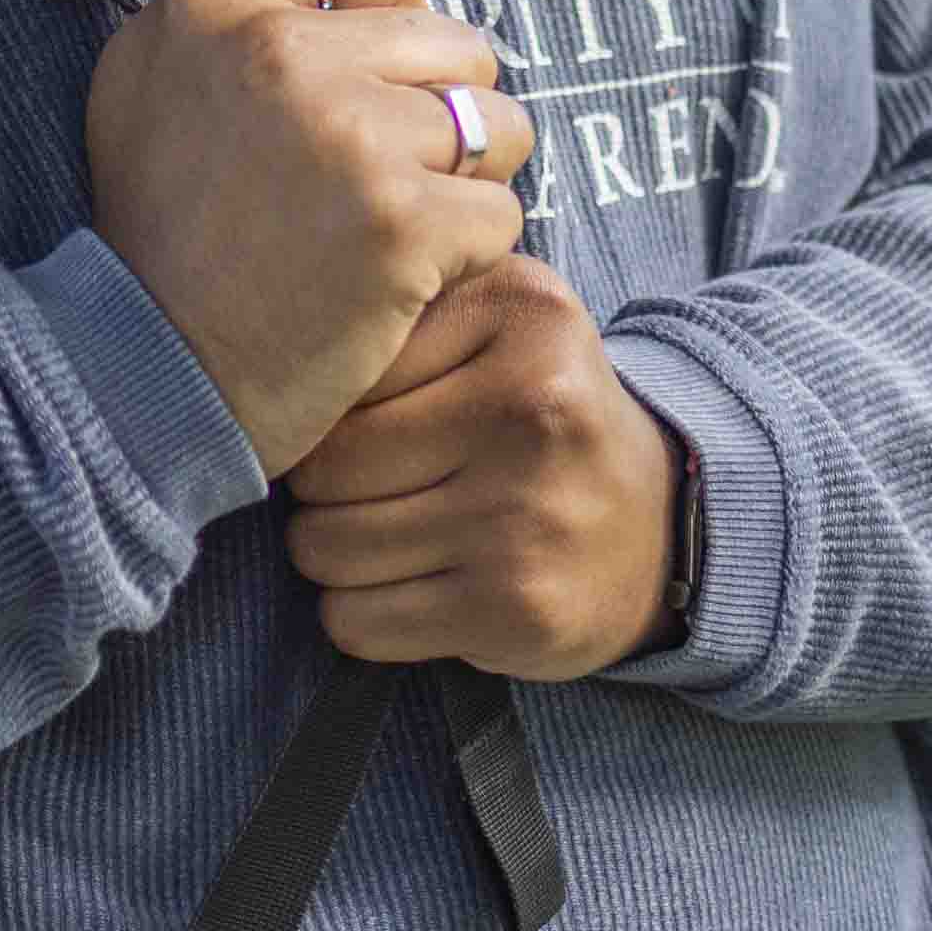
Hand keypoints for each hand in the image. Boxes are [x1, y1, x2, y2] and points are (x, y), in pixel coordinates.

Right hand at [85, 0, 535, 479]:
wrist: (147, 375)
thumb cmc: (164, 228)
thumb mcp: (156, 75)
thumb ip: (254, 3)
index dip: (393, 24)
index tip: (352, 89)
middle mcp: (280, 45)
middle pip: (458, 44)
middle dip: (436, 116)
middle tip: (363, 187)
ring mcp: (348, 132)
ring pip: (496, 126)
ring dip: (462, 185)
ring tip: (385, 232)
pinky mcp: (403, 220)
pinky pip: (501, 215)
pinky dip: (464, 258)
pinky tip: (394, 284)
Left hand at [280, 255, 680, 680]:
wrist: (658, 523)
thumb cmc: (538, 412)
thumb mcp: (496, 319)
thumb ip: (404, 309)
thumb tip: (273, 351)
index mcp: (521, 313)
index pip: (343, 368)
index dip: (325, 403)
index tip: (354, 416)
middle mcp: (532, 408)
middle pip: (324, 465)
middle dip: (315, 486)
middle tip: (354, 486)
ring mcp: (525, 516)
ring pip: (326, 547)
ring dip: (329, 552)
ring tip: (376, 531)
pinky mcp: (515, 608)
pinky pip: (357, 621)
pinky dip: (358, 613)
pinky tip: (404, 585)